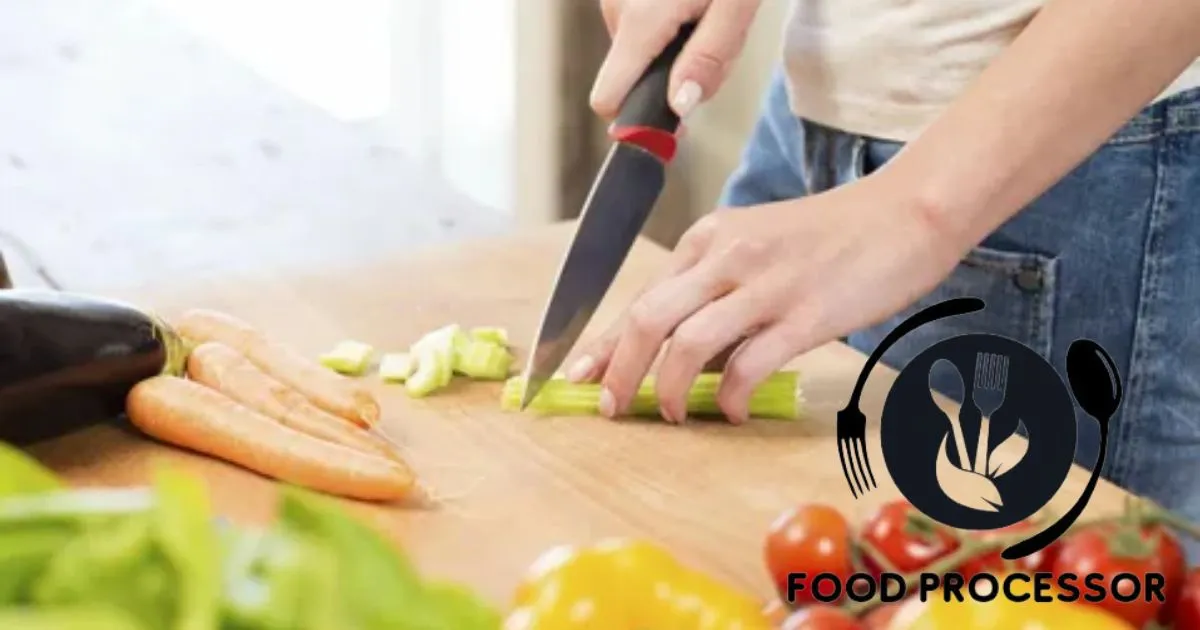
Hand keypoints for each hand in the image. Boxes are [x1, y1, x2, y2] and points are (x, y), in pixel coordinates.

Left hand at [565, 172, 968, 423]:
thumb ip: (714, 290)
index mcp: (709, 237)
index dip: (602, 342)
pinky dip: (727, 396)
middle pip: (646, 318)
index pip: (640, 295)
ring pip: (686, 343)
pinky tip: (729, 411)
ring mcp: (765, 284)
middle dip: (618, 370)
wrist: (905, 213)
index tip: (578, 376)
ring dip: (667, 389)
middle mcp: (727, 255)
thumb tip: (678, 355)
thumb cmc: (832, 237)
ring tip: (671, 415)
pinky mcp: (805, 313)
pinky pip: (747, 365)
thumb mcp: (757, 247)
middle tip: (611, 407)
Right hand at [591, 0, 760, 119]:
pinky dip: (670, 19)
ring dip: (677, 43)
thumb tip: (678, 108)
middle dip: (675, 72)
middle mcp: (617, 7)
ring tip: (712, 7)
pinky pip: (640, 21)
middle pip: (632, 75)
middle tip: (719, 36)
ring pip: (639, 48)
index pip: (608, 99)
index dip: (639, 118)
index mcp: (640, 21)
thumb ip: (708, 59)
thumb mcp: (737, 6)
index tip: (673, 121)